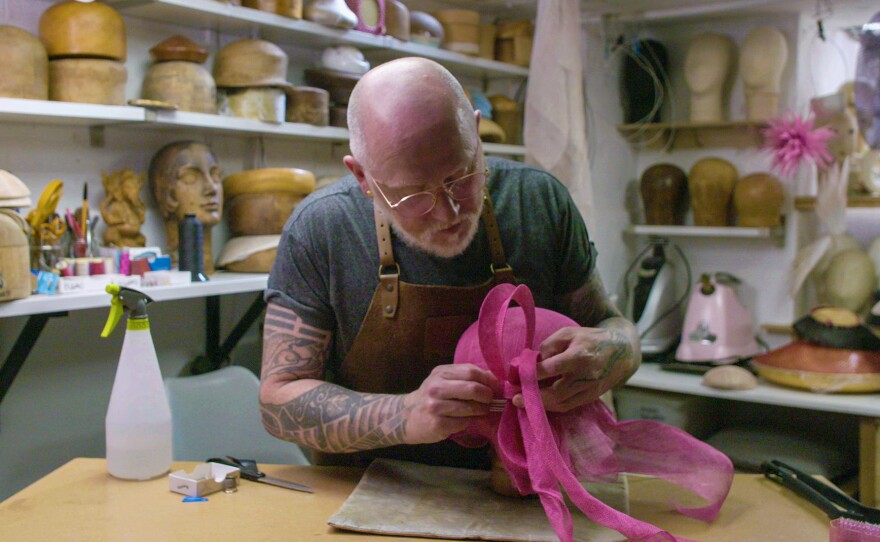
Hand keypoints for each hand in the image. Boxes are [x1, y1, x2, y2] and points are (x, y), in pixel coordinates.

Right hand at [403, 364, 497, 443]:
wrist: (406, 416)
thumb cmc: (431, 397)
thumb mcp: (444, 380)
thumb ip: (465, 376)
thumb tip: (492, 377)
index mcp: (440, 373)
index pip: (471, 372)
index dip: (487, 379)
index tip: (494, 386)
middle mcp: (436, 388)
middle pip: (472, 388)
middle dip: (487, 396)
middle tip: (490, 400)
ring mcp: (435, 407)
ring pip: (470, 408)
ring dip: (481, 410)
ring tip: (481, 410)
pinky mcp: (437, 424)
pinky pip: (463, 422)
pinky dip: (468, 422)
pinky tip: (463, 420)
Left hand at [512, 325, 632, 411]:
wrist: (621, 352)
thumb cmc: (590, 339)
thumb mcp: (569, 333)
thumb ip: (549, 345)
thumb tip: (534, 361)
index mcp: (579, 356)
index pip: (551, 368)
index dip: (532, 374)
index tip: (517, 376)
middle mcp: (586, 375)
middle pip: (556, 392)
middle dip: (533, 397)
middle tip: (515, 398)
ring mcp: (590, 389)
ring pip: (562, 403)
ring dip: (541, 405)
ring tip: (524, 402)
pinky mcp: (592, 397)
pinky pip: (569, 406)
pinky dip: (553, 406)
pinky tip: (541, 403)